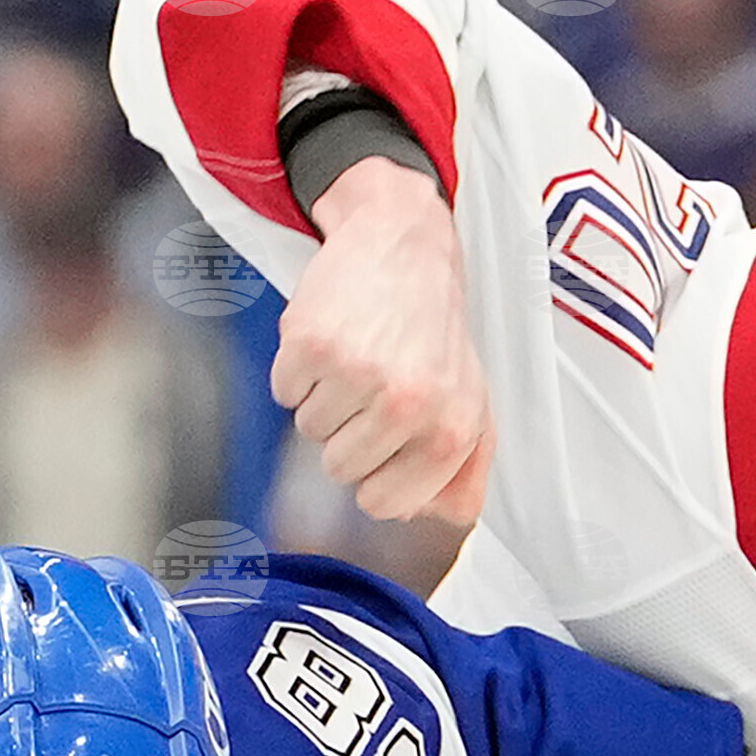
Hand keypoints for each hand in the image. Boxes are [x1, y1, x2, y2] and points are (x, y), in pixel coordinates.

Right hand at [274, 158, 494, 525]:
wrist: (402, 237)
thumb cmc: (433, 323)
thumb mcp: (471, 398)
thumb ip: (464, 469)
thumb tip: (441, 518)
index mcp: (449, 430)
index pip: (383, 505)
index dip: (375, 474)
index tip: (385, 436)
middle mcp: (407, 406)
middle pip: (340, 469)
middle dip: (346, 432)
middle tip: (371, 382)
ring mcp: (358, 375)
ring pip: (309, 431)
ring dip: (323, 397)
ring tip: (355, 353)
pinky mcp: (312, 344)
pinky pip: (284, 391)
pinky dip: (297, 367)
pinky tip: (331, 335)